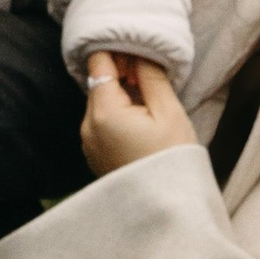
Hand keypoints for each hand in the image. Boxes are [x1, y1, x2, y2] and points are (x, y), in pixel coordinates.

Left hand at [80, 51, 197, 176]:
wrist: (167, 208)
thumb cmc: (172, 159)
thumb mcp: (168, 111)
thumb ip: (150, 75)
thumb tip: (139, 51)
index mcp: (103, 112)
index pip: (98, 62)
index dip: (118, 50)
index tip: (140, 53)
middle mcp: (87, 126)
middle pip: (98, 82)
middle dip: (120, 72)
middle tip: (149, 76)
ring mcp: (88, 142)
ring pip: (100, 101)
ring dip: (120, 93)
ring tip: (148, 102)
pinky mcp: (95, 154)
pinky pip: (102, 122)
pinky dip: (117, 113)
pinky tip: (140, 121)